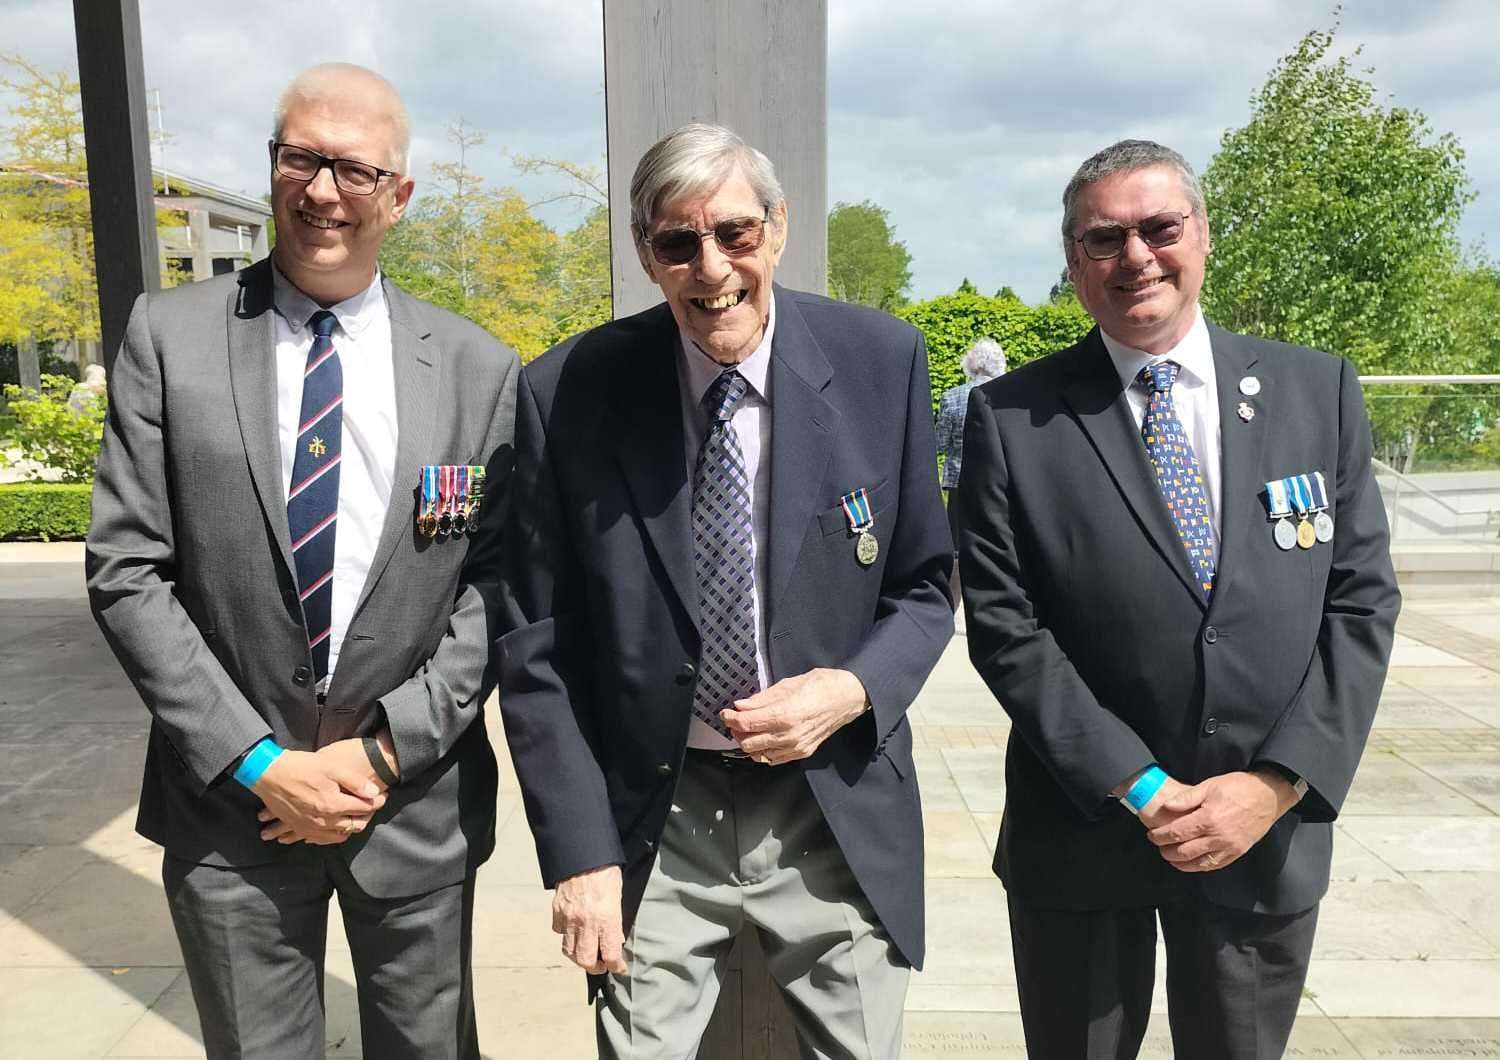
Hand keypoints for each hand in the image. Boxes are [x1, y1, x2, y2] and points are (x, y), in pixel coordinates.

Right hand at [252, 748, 385, 845]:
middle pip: (355, 825)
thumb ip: (355, 782)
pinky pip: (321, 840)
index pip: (365, 809)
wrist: (268, 774)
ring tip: (357, 816)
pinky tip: (336, 828)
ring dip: (351, 827)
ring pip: (339, 836)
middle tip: (372, 805)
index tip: (383, 795)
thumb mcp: (331, 767)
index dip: (378, 801)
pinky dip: (332, 836)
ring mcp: (310, 827)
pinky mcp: (299, 828)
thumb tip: (374, 793)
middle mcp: (323, 821)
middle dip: (368, 816)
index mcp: (333, 805)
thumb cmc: (301, 766)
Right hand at [552, 865, 626, 973]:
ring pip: (569, 951)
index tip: (618, 967)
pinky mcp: (557, 911)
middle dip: (594, 967)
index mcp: (606, 918)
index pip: (611, 954)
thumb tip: (615, 940)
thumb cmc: (605, 872)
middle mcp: (586, 922)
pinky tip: (573, 929)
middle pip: (585, 960)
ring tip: (586, 952)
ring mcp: (569, 918)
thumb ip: (615, 921)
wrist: (582, 854)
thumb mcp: (617, 896)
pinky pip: (559, 932)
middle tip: (600, 965)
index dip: (616, 966)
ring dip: (578, 955)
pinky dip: (566, 935)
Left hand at [721, 668, 867, 764]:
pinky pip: (774, 759)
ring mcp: (796, 747)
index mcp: (785, 714)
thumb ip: (762, 698)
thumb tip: (741, 705)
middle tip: (735, 720)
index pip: (746, 723)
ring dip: (748, 742)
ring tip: (748, 729)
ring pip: (759, 754)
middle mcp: (789, 735)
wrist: (848, 698)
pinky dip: (763, 751)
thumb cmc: (821, 685)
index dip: (730, 718)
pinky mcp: (802, 753)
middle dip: (736, 732)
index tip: (725, 712)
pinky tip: (763, 738)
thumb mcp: (789, 684)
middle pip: (748, 742)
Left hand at [1146, 770, 1298, 871]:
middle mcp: (1218, 837)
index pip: (1176, 833)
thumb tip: (1167, 806)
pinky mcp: (1237, 852)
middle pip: (1184, 851)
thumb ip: (1186, 798)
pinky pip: (1215, 865)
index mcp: (1208, 819)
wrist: (1268, 796)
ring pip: (1198, 863)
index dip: (1160, 836)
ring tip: (1170, 856)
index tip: (1152, 835)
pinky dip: (1199, 867)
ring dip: (1180, 863)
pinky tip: (1190, 863)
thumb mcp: (1210, 785)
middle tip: (1158, 845)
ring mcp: (1229, 847)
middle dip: (1166, 850)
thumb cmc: (1239, 788)